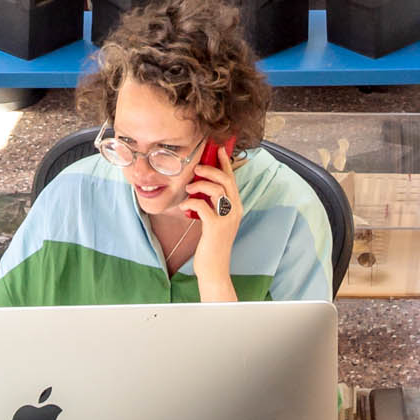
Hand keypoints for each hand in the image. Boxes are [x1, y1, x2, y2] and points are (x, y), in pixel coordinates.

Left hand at [181, 147, 244, 286]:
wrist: (214, 269)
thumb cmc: (212, 244)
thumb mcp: (216, 221)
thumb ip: (213, 205)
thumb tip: (199, 187)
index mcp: (236, 207)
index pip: (232, 179)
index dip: (225, 163)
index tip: (218, 150)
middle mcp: (234, 210)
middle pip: (226, 180)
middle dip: (210, 169)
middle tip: (197, 168)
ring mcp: (226, 218)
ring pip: (216, 189)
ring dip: (199, 185)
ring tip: (188, 189)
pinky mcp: (215, 227)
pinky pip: (202, 205)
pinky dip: (190, 202)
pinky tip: (184, 207)